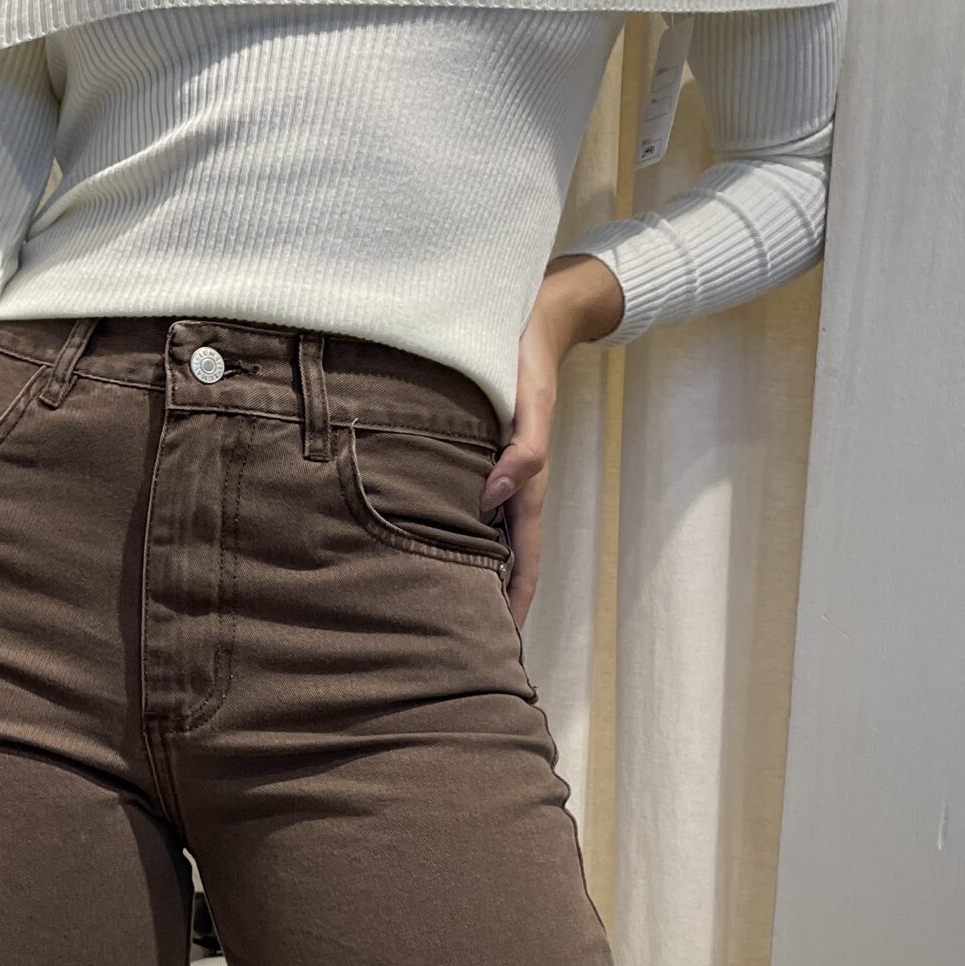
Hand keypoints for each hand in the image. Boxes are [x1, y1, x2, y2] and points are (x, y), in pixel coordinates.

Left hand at [485, 255, 624, 625]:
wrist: (530, 318)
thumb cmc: (526, 359)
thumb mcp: (530, 401)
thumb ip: (519, 449)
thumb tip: (492, 498)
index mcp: (526, 484)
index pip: (523, 559)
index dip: (516, 601)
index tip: (504, 645)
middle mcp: (509, 487)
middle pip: (502, 559)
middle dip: (491, 601)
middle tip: (465, 648)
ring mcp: (493, 475)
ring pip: (484, 538)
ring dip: (473, 575)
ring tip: (449, 615)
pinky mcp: (477, 457)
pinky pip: (471, 510)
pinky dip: (460, 537)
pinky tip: (434, 551)